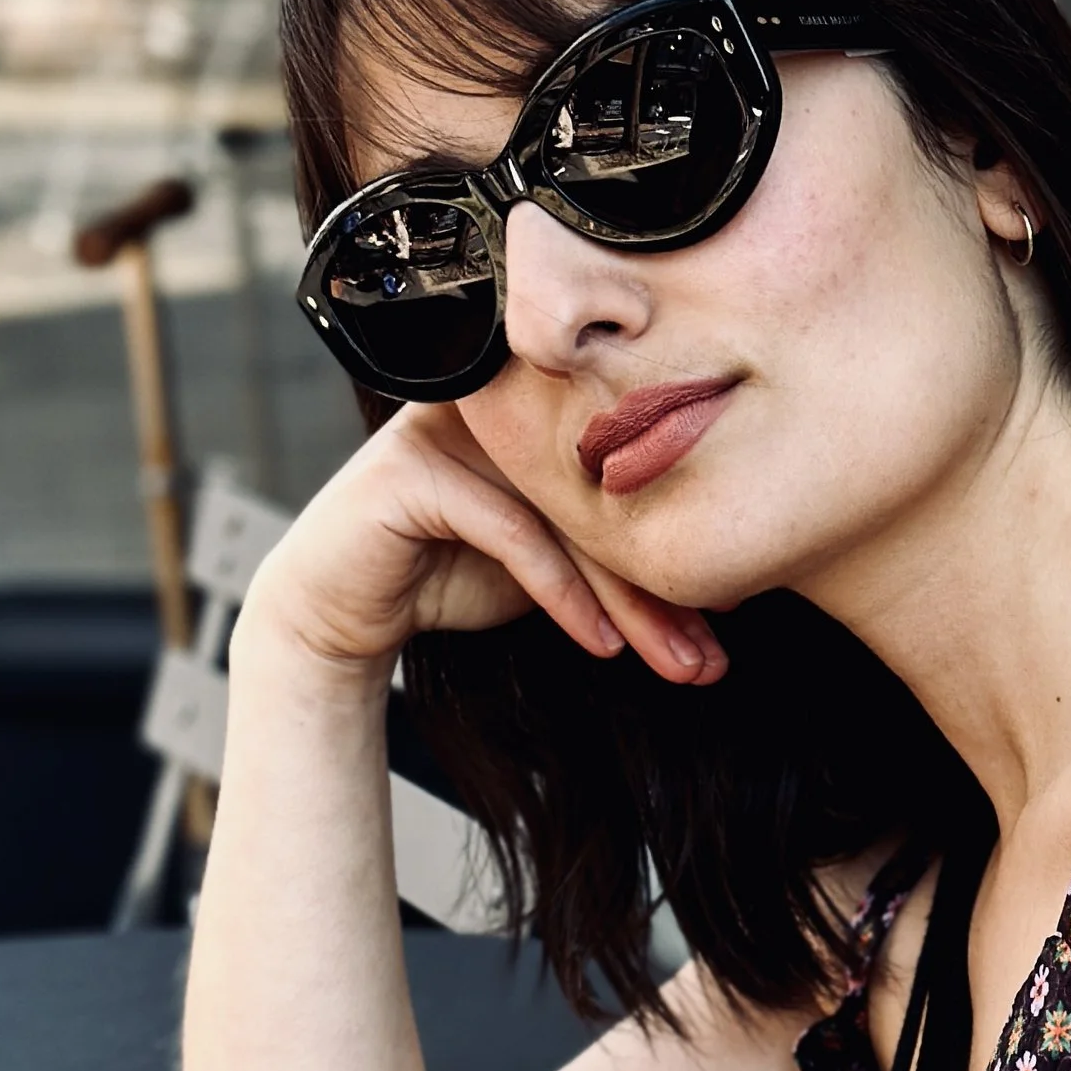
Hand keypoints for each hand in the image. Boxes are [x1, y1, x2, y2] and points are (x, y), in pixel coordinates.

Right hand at [237, 402, 725, 686]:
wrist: (344, 614)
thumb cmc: (450, 577)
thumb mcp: (550, 564)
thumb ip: (610, 550)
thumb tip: (717, 583)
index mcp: (536, 411)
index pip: (626, 478)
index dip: (677, 551)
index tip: (726, 620)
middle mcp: (498, 407)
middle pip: (605, 496)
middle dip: (664, 588)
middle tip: (711, 659)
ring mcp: (450, 427)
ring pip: (568, 516)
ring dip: (629, 603)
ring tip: (677, 662)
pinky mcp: (412, 468)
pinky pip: (513, 532)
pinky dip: (564, 595)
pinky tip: (600, 645)